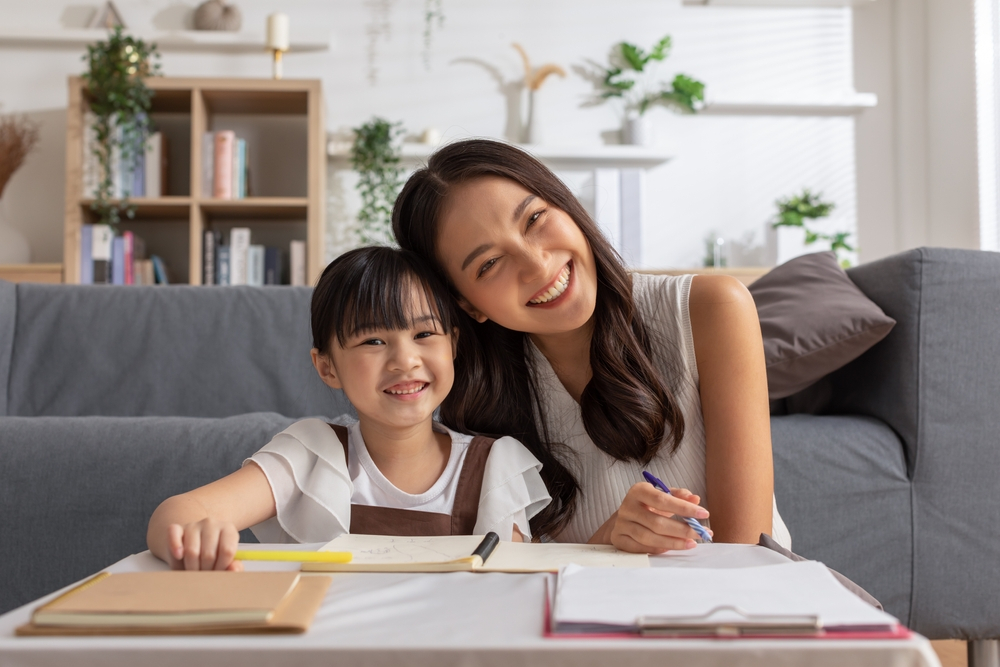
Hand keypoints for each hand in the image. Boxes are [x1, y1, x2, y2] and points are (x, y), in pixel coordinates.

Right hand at [166, 519, 243, 570]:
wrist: (194, 545)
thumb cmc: (213, 555)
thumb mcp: (226, 561)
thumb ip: (234, 567)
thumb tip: (234, 570)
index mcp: (228, 529)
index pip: (227, 551)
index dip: (221, 567)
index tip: (217, 573)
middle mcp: (211, 523)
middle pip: (209, 555)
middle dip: (205, 571)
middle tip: (204, 574)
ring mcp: (193, 524)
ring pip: (191, 552)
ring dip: (191, 568)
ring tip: (194, 570)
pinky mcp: (176, 528)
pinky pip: (173, 535)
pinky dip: (175, 547)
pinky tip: (179, 555)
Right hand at [595, 483, 711, 553]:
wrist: (623, 518)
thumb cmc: (647, 505)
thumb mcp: (661, 495)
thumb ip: (679, 496)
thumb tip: (695, 499)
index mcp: (638, 491)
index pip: (663, 500)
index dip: (684, 508)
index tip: (704, 514)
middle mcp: (627, 507)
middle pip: (657, 522)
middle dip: (683, 529)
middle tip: (701, 533)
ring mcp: (621, 524)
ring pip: (649, 537)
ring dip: (674, 542)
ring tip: (692, 543)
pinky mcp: (619, 539)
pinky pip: (641, 548)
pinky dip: (659, 549)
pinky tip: (673, 547)